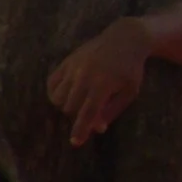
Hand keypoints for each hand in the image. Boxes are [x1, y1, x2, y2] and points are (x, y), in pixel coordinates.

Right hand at [47, 18, 149, 144]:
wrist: (125, 39)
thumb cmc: (130, 68)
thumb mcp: (129, 92)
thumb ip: (113, 110)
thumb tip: (97, 128)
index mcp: (103, 85)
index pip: (87, 113)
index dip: (80, 130)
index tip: (75, 142)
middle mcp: (85, 76)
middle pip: (69, 107)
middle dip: (76, 114)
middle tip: (88, 111)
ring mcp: (73, 68)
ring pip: (57, 97)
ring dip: (65, 105)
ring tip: (76, 102)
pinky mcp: (66, 61)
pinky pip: (51, 83)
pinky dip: (54, 93)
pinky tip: (64, 94)